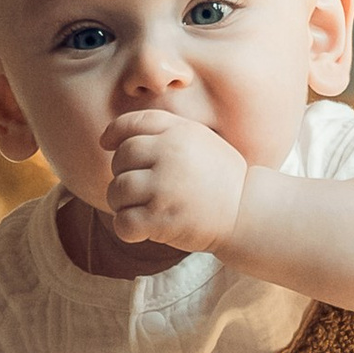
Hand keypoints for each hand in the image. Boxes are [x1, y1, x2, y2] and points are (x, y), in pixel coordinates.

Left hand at [107, 107, 247, 255]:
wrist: (246, 212)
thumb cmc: (219, 177)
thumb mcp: (199, 139)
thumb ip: (164, 132)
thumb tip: (114, 137)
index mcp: (178, 132)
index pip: (131, 124)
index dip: (113, 134)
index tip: (107, 145)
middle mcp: (169, 155)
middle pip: (120, 159)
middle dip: (123, 174)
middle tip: (141, 188)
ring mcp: (164, 188)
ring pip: (117, 191)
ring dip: (122, 203)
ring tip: (142, 208)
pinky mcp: (162, 220)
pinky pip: (123, 222)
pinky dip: (127, 228)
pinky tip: (141, 227)